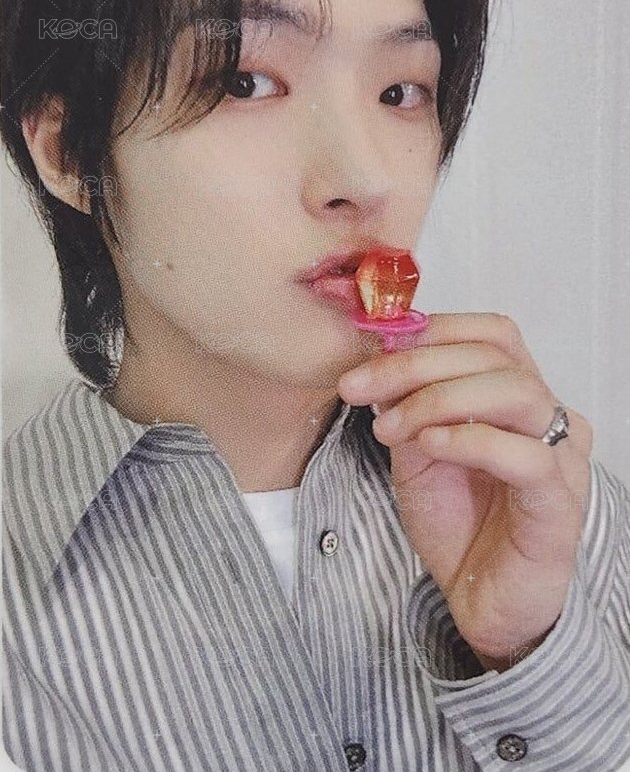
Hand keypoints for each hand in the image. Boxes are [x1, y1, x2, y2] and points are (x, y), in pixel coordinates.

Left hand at [338, 313, 592, 670]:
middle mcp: (548, 417)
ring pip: (517, 392)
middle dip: (416, 365)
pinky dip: (472, 440)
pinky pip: (528, 457)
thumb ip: (407, 406)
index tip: (370, 352)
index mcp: (518, 396)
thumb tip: (378, 360)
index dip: (431, 331)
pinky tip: (429, 446)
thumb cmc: (458, 523)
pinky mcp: (561, 505)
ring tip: (391, 426)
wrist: (479, 599)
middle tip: (360, 387)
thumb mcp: (416, 451)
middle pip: (495, 356)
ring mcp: (561, 458)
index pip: (490, 333)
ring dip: (440, 399)